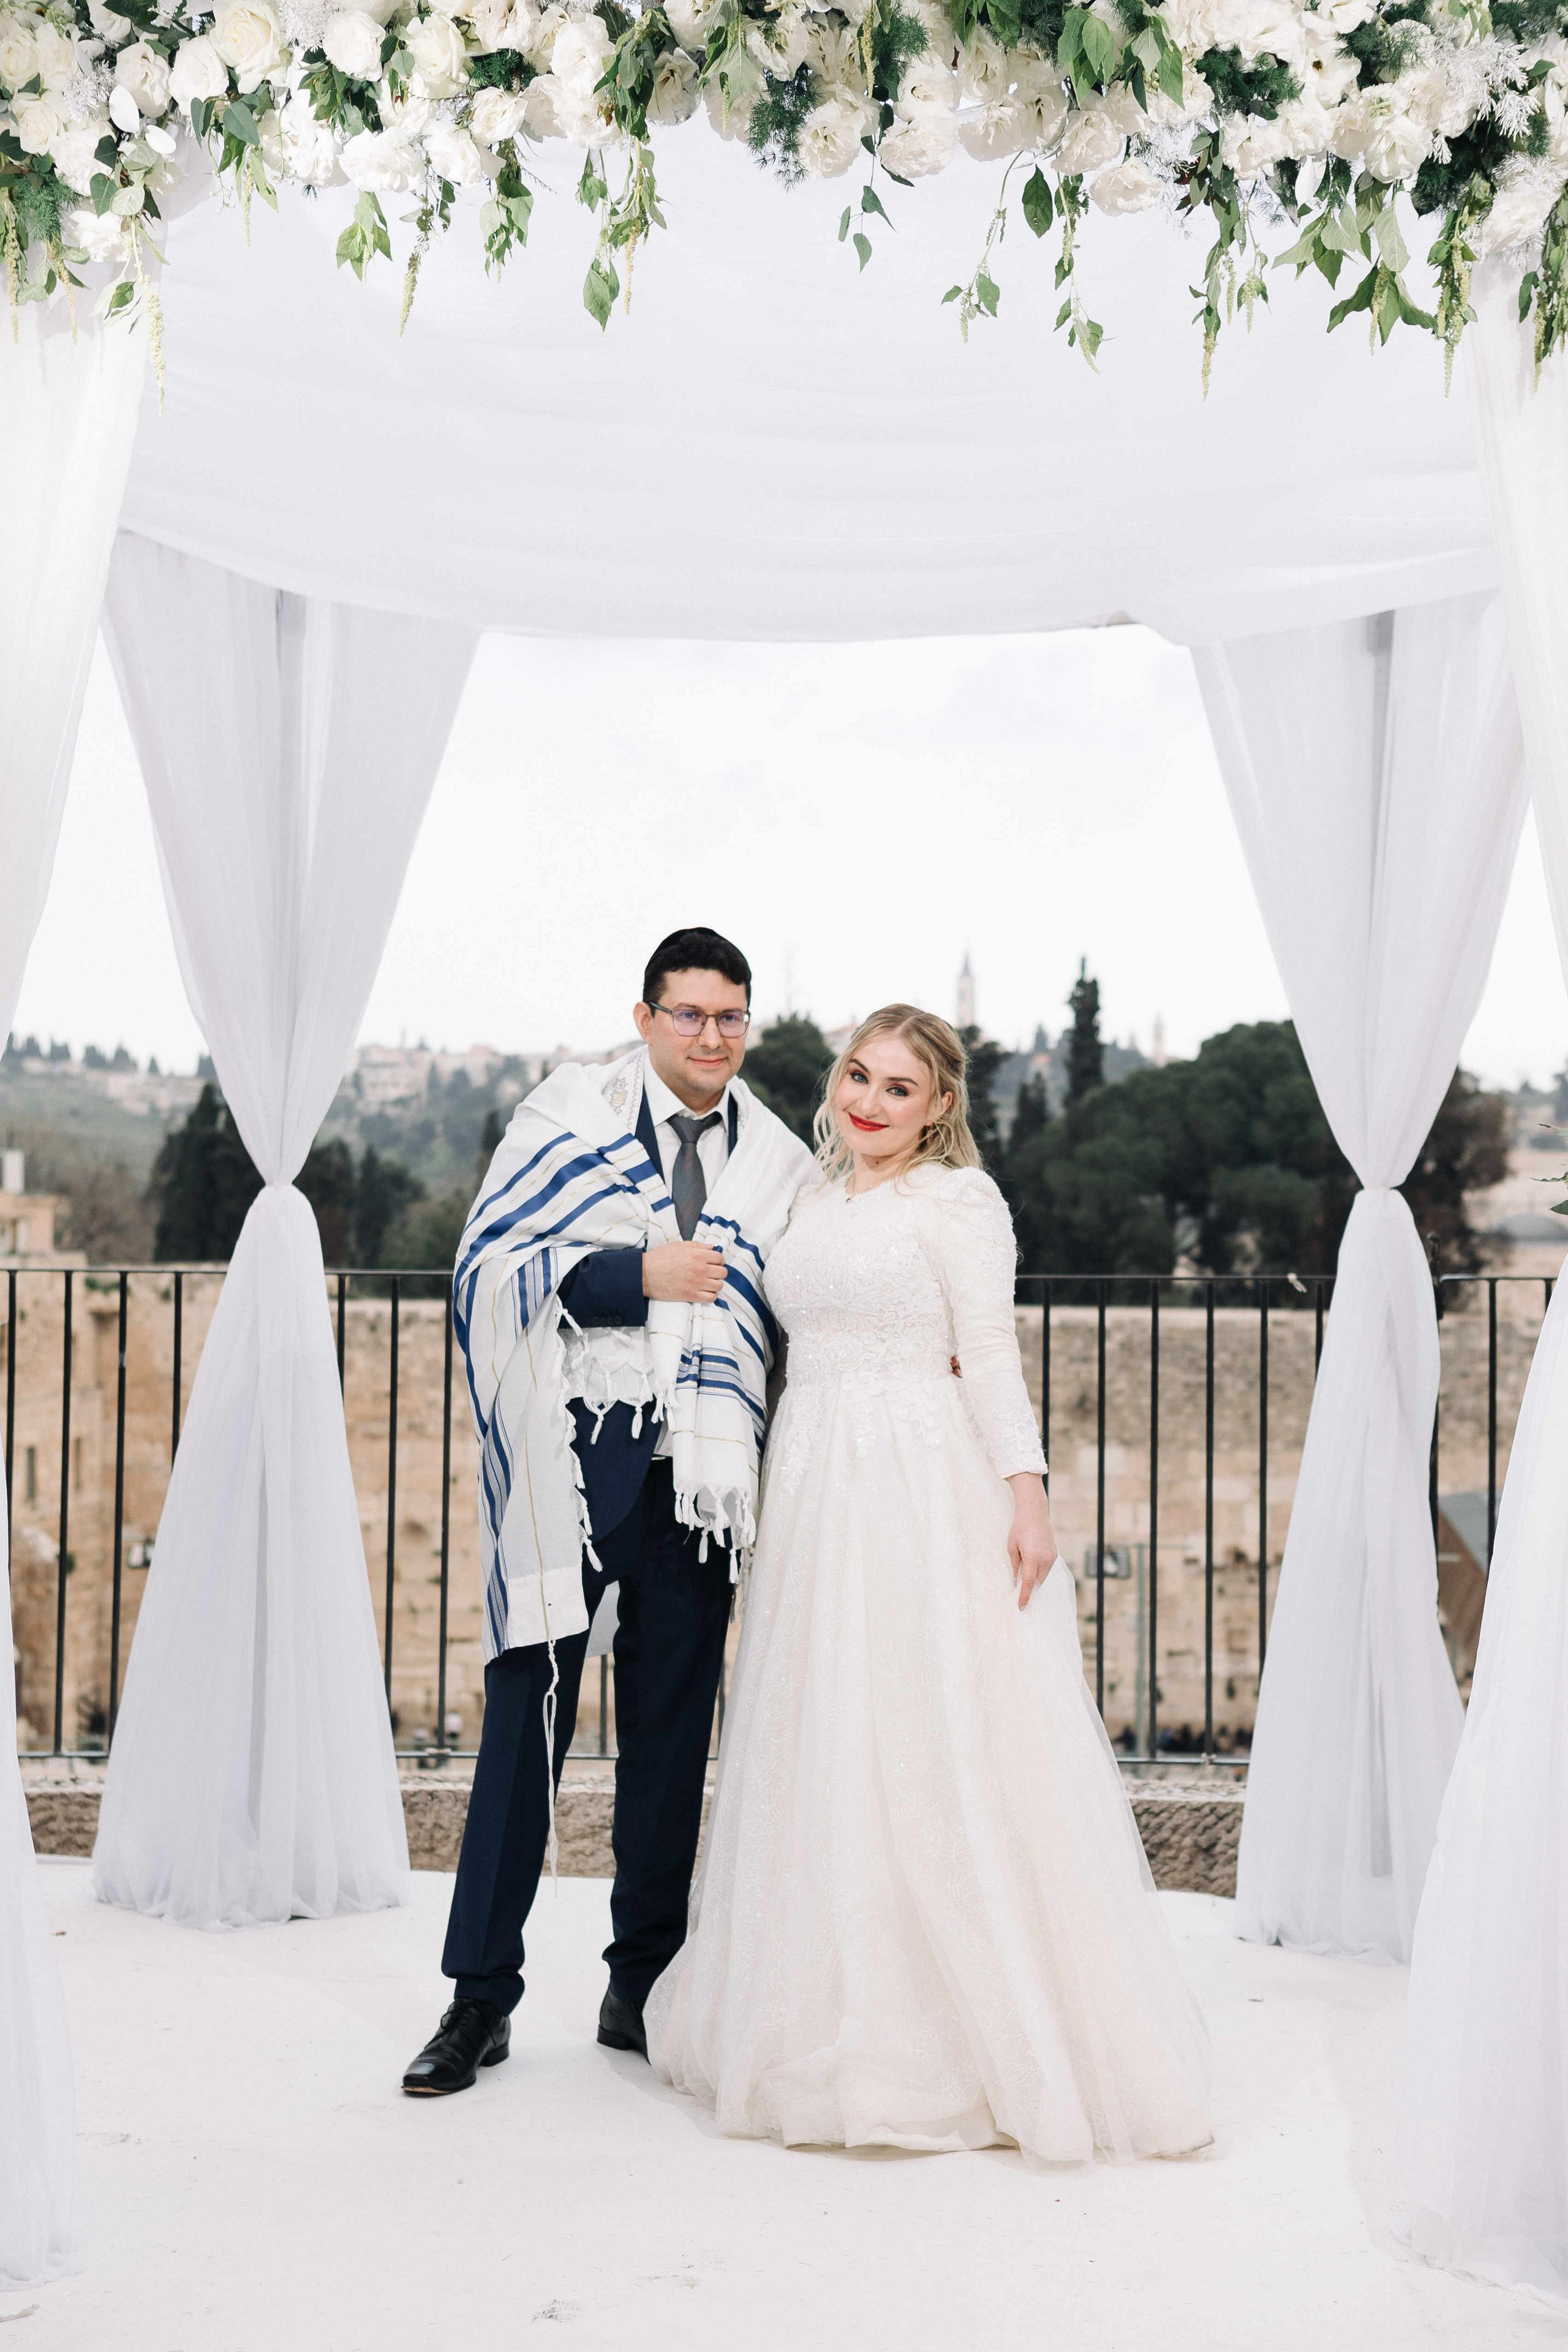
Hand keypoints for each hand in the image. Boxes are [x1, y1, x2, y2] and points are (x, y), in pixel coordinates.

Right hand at [642, 1241, 726, 1304]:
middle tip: (710, 1273)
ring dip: (715, 1284)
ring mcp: (696, 1283)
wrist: (645, 1274)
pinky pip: (711, 1298)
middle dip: (718, 1272)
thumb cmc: (660, 1258)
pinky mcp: (691, 1296)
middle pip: (722, 1272)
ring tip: (707, 1283)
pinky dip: (711, 1295)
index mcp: (697, 1255)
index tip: (713, 1263)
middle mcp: (700, 1269)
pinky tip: (704, 1292)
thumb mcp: (679, 1246)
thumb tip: (712, 1247)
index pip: (720, 1258)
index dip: (718, 1260)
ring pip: (719, 1286)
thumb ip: (697, 1246)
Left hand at [1006, 1474, 1057, 1611]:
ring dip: (1034, 1580)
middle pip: (1037, 1583)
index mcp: (1032, 1558)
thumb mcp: (1011, 1547)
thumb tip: (1016, 1580)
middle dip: (1029, 1589)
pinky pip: (1046, 1569)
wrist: (1034, 1513)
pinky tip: (1032, 1567)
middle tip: (1019, 1594)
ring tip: (1024, 1577)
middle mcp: (1045, 1559)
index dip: (1024, 1597)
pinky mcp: (1055, 1554)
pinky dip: (1039, 1572)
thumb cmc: (1019, 1528)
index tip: (1021, 1607)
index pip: (1028, 1583)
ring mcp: (1052, 1557)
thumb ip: (1015, 1566)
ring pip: (1043, 1577)